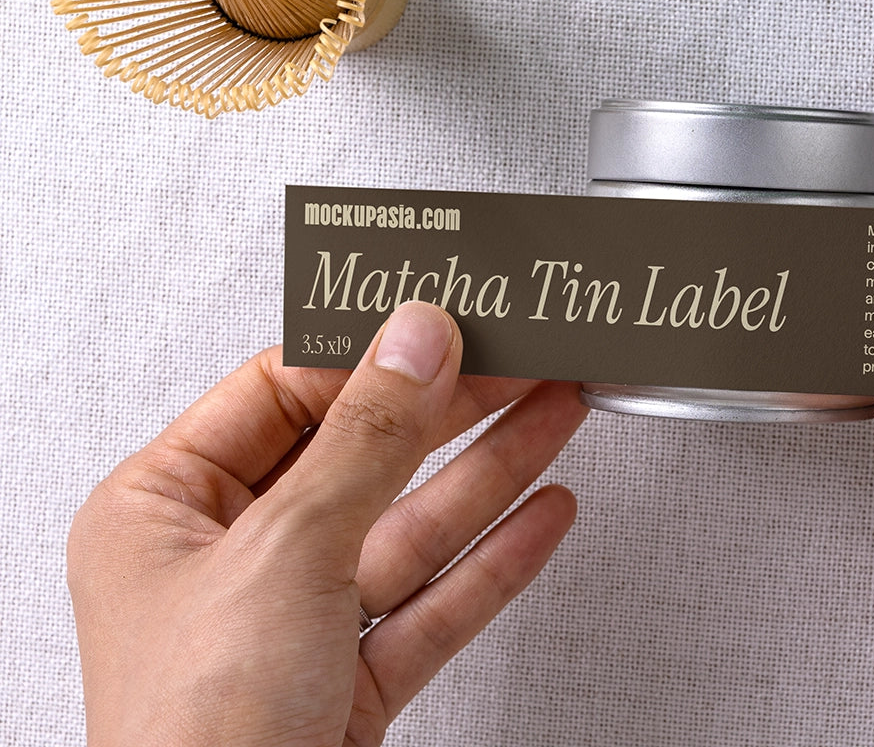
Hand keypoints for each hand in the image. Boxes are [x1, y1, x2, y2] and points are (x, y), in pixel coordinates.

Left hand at [68, 301, 587, 746]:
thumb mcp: (285, 549)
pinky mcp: (347, 683)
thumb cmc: (190, 736)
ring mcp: (290, 627)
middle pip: (359, 458)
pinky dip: (493, 560)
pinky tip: (540, 515)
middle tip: (520, 361)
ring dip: (489, 473)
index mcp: (162, 512)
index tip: (442, 322)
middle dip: (450, 412)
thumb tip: (413, 341)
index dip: (369, 354)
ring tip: (555, 414)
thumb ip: (364, 438)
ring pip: (407, 528)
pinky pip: (431, 602)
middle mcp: (223, 565)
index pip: (279, 394)